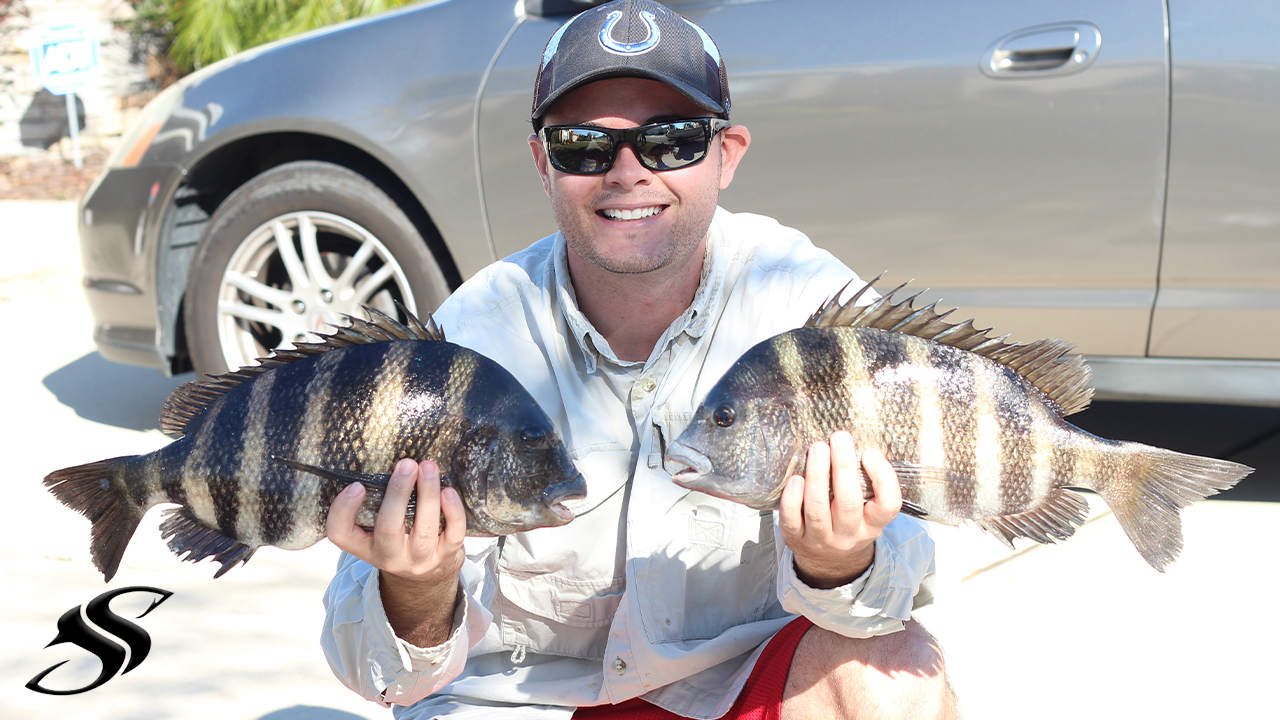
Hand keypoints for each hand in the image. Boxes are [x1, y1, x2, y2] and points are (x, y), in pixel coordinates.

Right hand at [326, 458, 466, 645]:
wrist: (426, 580)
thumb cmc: (398, 540)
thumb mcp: (376, 530)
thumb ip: (376, 503)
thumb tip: (388, 462)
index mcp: (364, 546)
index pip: (341, 534)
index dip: (343, 510)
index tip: (356, 485)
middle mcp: (389, 557)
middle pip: (388, 527)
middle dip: (398, 492)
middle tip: (406, 464)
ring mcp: (419, 559)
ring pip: (423, 529)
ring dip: (428, 494)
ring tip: (429, 467)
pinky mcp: (445, 556)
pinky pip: (453, 534)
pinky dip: (453, 511)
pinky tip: (449, 491)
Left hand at [778, 431, 902, 588]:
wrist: (829, 561)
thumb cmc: (849, 521)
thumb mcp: (867, 509)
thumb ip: (866, 483)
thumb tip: (855, 442)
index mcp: (872, 525)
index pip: (887, 506)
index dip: (882, 479)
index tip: (871, 453)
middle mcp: (848, 535)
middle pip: (848, 503)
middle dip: (843, 467)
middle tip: (839, 438)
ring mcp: (821, 539)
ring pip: (818, 510)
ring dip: (817, 476)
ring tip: (818, 448)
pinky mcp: (795, 538)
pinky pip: (792, 519)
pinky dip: (792, 498)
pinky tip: (795, 478)